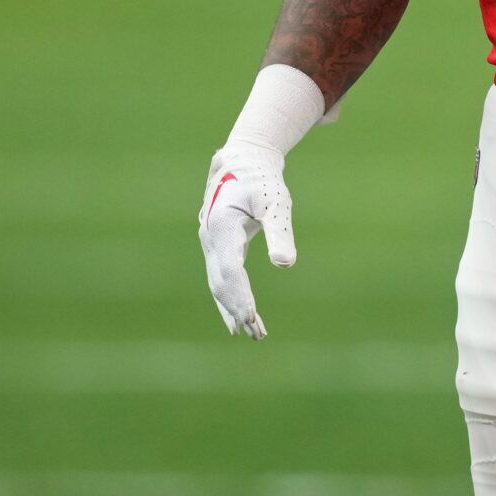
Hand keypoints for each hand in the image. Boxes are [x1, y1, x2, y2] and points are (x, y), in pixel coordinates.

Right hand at [197, 142, 297, 339]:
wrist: (245, 161)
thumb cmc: (263, 180)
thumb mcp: (276, 203)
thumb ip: (279, 232)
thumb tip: (285, 264)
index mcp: (221, 225)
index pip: (229, 270)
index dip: (240, 295)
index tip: (252, 317)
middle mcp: (210, 237)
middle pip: (221, 282)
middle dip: (237, 309)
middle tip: (256, 334)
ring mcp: (211, 243)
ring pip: (219, 283)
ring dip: (234, 309)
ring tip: (254, 333)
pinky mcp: (218, 247)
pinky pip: (222, 277)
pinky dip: (231, 298)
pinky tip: (241, 319)